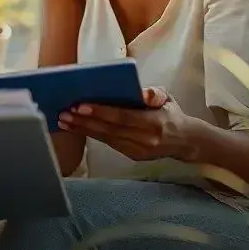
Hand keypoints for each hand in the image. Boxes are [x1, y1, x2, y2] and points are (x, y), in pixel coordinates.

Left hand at [57, 87, 194, 161]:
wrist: (184, 140)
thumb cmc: (170, 113)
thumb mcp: (168, 98)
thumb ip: (155, 94)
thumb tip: (143, 93)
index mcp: (154, 122)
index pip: (123, 117)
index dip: (101, 112)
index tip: (80, 106)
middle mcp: (145, 139)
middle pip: (110, 130)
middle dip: (85, 122)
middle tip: (64, 113)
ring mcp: (138, 150)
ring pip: (106, 139)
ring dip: (83, 130)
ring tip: (64, 121)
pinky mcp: (133, 156)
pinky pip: (109, 144)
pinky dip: (92, 135)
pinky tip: (77, 128)